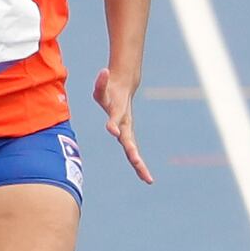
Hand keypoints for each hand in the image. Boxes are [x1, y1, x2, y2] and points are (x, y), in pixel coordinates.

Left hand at [93, 65, 150, 181]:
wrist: (122, 90)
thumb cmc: (109, 90)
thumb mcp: (102, 86)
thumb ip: (102, 81)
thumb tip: (104, 71)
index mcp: (118, 113)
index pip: (115, 119)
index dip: (113, 123)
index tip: (112, 130)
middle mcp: (125, 125)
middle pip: (129, 142)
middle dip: (133, 154)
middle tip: (137, 164)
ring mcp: (127, 132)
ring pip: (133, 150)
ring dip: (139, 164)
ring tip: (148, 179)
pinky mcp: (126, 136)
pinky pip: (131, 152)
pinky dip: (137, 164)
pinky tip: (144, 177)